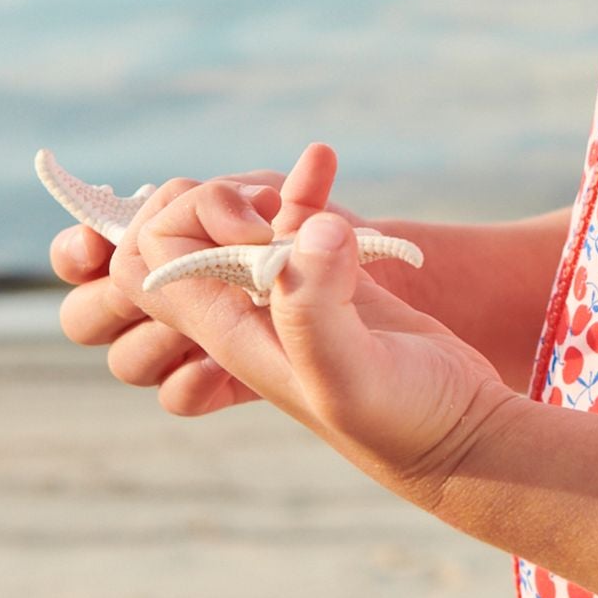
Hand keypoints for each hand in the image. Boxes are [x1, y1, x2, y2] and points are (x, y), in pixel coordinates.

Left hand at [49, 143, 422, 416]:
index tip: (245, 228)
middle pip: (164, 238)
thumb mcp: (351, 375)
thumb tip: (307, 231)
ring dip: (247, 191)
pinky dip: (295, 184)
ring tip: (299, 202)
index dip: (173, 227)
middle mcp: (240, 310)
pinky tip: (322, 166)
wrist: (459, 431)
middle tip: (263, 215)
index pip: (139, 266)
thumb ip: (316, 309)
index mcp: (225, 333)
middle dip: (201, 202)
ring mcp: (280, 289)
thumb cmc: (402, 419)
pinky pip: (281, 215)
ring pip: (218, 222)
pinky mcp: (324, 272)